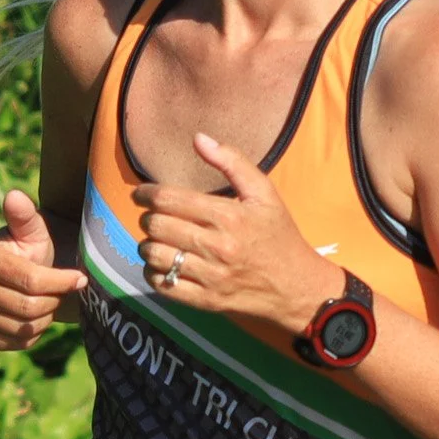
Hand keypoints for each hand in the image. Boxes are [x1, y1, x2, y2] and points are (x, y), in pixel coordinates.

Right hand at [0, 189, 86, 349]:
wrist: (15, 278)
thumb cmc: (29, 251)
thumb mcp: (32, 231)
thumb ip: (25, 216)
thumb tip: (14, 195)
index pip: (31, 281)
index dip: (62, 282)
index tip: (81, 278)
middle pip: (30, 308)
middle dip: (54, 300)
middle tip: (60, 291)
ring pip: (26, 328)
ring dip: (46, 317)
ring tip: (46, 301)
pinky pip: (17, 343)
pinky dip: (34, 334)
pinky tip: (33, 316)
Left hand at [134, 135, 332, 334]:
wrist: (297, 287)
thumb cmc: (279, 236)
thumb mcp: (264, 193)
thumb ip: (232, 162)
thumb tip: (199, 138)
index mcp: (228, 216)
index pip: (168, 199)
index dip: (146, 194)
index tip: (141, 194)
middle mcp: (217, 246)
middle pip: (156, 226)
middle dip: (147, 218)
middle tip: (151, 217)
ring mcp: (210, 276)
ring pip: (155, 256)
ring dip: (147, 246)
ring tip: (156, 241)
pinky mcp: (206, 300)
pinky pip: (163, 285)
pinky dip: (154, 273)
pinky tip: (162, 265)